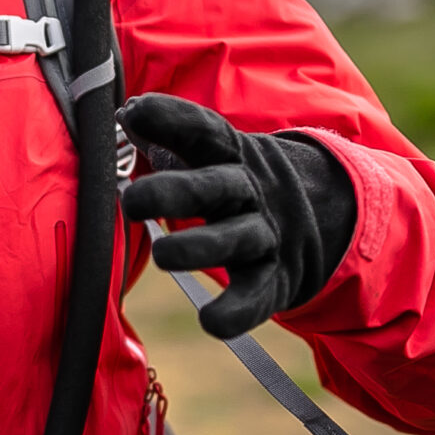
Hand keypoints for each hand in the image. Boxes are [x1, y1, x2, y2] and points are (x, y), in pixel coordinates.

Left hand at [116, 93, 355, 339]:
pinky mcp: (273, 280)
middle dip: (175, 192)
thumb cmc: (230, 180)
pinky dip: (236, 311)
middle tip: (132, 200)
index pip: (203, 130)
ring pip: (235, 240)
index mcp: (228, 153)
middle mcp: (248, 191)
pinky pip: (255, 296)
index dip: (172, 119)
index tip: (137, 112)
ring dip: (200, 247)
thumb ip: (166, 136)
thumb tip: (123, 115)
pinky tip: (211, 321)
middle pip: (214, 187)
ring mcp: (265, 235)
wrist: (312, 212)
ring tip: (162, 255)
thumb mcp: (207, 152)